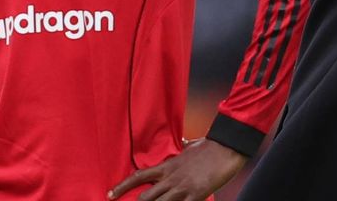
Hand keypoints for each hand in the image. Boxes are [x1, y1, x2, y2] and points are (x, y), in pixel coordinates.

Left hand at [108, 138, 247, 200]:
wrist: (226, 148)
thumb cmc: (210, 145)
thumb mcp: (192, 145)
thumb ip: (184, 146)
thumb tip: (183, 142)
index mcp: (168, 166)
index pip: (139, 176)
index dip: (122, 186)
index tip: (110, 195)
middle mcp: (171, 178)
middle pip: (145, 197)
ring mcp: (182, 188)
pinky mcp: (194, 196)